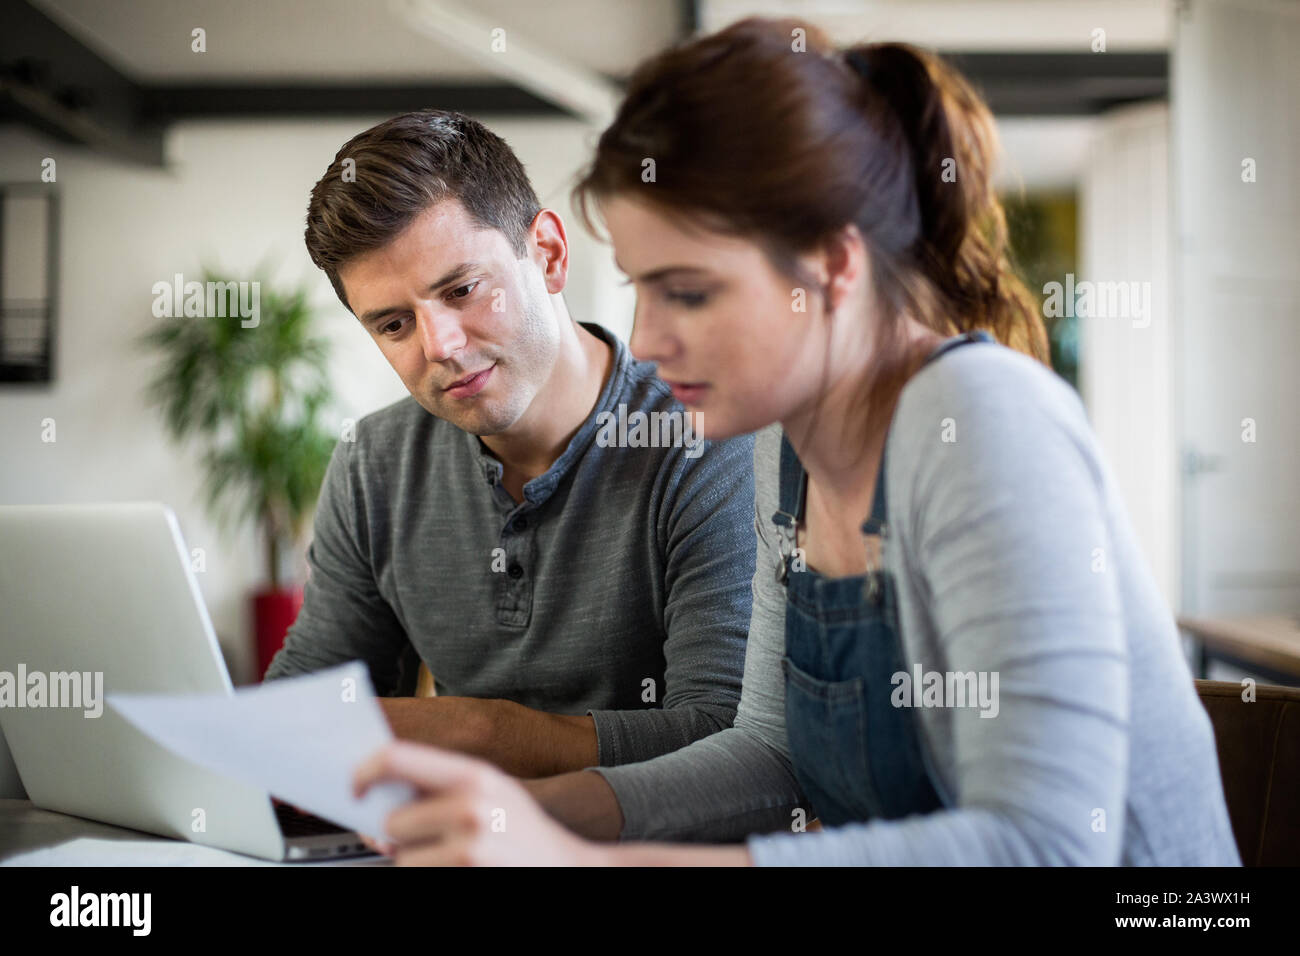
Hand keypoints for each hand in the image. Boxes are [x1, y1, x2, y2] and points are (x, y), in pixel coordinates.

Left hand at [353, 740, 607, 865]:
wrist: (572, 870)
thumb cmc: (524, 835)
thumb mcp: (492, 794)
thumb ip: (440, 787)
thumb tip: (375, 796)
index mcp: (475, 774)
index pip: (395, 757)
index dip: (363, 771)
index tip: (353, 789)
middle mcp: (472, 806)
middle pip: (392, 821)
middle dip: (402, 837)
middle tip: (434, 841)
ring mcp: (470, 846)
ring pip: (400, 858)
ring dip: (416, 863)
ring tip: (456, 859)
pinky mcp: (466, 873)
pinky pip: (415, 877)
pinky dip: (430, 877)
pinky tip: (462, 870)